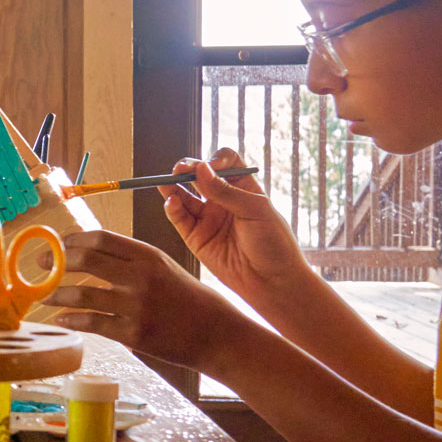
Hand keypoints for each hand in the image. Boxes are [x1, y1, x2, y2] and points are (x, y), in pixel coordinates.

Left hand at [43, 230, 251, 370]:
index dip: (73, 239)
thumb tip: (88, 251)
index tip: (57, 243)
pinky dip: (71, 320)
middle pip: (87, 260)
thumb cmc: (188, 299)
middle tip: (41, 265)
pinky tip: (62, 319)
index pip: (101, 238)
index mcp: (148, 256)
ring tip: (44, 296)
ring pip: (83, 294)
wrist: (217, 334)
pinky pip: (93, 323)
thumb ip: (131, 260)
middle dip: (57, 261)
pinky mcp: (134, 334)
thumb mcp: (164, 268)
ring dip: (57, 294)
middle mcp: (141, 277)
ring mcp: (137, 306)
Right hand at [162, 149, 309, 299]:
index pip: (226, 162)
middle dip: (188, 168)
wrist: (272, 282)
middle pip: (199, 175)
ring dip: (173, 185)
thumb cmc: (274, 243)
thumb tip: (200, 168)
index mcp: (243, 188)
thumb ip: (226, 191)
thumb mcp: (255, 210)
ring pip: (183, 195)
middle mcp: (223, 200)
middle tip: (181, 169)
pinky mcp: (196, 237)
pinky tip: (172, 201)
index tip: (212, 164)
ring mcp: (208, 218)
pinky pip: (179, 218)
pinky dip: (172, 208)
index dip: (216, 159)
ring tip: (167, 181)